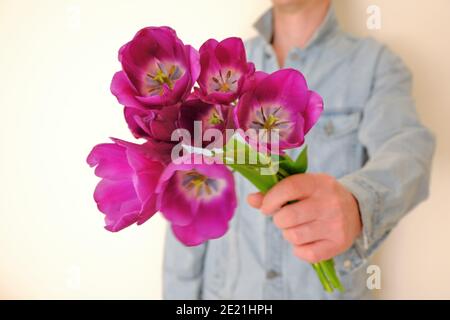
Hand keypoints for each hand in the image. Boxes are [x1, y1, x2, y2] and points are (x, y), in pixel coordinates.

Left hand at [247, 173, 361, 262]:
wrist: (357, 208)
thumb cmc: (319, 196)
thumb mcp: (303, 186)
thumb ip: (276, 191)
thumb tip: (251, 199)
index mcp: (318, 183)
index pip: (289, 188)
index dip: (271, 199)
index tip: (267, 207)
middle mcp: (329, 203)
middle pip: (287, 217)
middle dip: (278, 220)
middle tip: (284, 219)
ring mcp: (335, 225)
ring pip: (294, 236)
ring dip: (288, 234)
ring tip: (296, 228)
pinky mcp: (338, 244)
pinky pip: (306, 253)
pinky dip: (299, 249)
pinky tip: (306, 240)